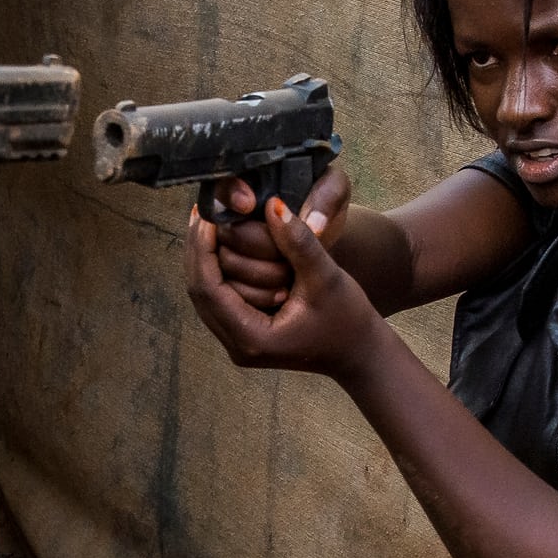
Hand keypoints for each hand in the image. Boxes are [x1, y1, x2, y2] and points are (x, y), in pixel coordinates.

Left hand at [184, 191, 382, 381]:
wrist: (360, 353)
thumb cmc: (348, 319)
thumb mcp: (326, 277)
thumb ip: (298, 242)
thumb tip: (273, 204)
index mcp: (253, 337)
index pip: (208, 288)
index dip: (202, 248)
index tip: (206, 215)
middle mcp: (238, 345)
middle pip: (199, 292)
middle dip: (198, 250)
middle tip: (201, 212)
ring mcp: (238, 342)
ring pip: (205, 296)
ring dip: (203, 259)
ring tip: (206, 223)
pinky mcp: (244, 334)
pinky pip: (218, 299)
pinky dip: (216, 270)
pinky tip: (219, 244)